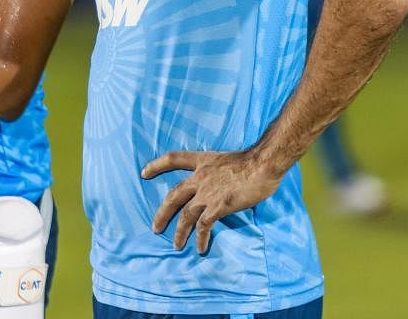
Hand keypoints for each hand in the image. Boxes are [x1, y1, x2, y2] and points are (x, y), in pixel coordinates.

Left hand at [142, 149, 283, 253]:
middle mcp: (200, 177)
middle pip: (173, 195)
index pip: (174, 159)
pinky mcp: (218, 206)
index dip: (157, 165)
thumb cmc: (253, 161)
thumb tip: (222, 185)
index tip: (144, 172)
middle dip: (162, 213)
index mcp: (203, 162)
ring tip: (176, 245)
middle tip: (156, 227)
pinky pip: (204, 225)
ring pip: (185, 215)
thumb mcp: (228, 161)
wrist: (263, 164)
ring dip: (179, 232)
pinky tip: (200, 248)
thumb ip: (219, 173)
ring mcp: (208, 192)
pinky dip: (200, 238)